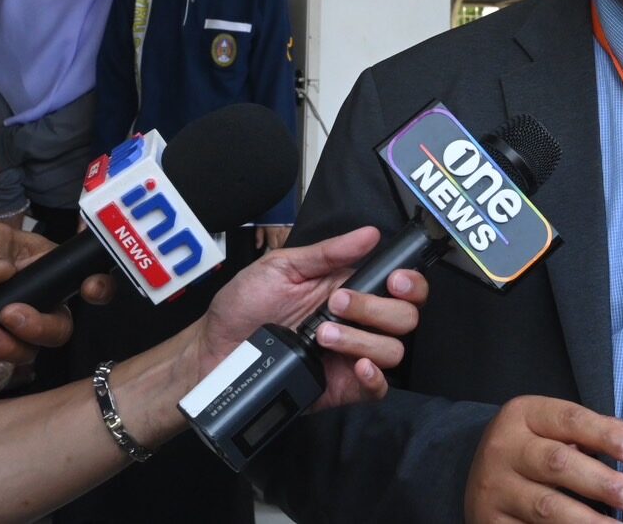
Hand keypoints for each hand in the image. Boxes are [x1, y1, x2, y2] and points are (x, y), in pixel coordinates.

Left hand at [0, 222, 114, 381]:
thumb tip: (0, 274)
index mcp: (51, 274)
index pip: (86, 282)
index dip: (98, 289)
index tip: (89, 289)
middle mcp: (42, 305)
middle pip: (59, 329)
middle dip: (39, 329)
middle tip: (10, 316)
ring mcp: (16, 329)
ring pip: (27, 351)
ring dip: (6, 349)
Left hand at [195, 226, 426, 410]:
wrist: (212, 352)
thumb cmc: (243, 306)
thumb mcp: (282, 267)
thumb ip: (328, 253)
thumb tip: (371, 234)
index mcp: (351, 288)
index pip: (403, 286)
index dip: (411, 283)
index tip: (395, 280)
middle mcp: (359, 322)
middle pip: (405, 318)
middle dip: (376, 308)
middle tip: (336, 303)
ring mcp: (352, 356)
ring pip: (393, 351)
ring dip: (363, 340)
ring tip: (323, 336)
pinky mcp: (342, 388)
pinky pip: (378, 389)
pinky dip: (374, 377)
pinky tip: (356, 365)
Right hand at [463, 395, 622, 520]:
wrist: (476, 473)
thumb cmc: (533, 447)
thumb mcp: (559, 429)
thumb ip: (602, 430)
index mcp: (523, 415)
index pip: (570, 420)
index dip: (605, 435)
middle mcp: (504, 449)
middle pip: (557, 464)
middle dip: (600, 482)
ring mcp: (494, 489)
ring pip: (545, 507)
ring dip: (586, 521)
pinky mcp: (490, 523)